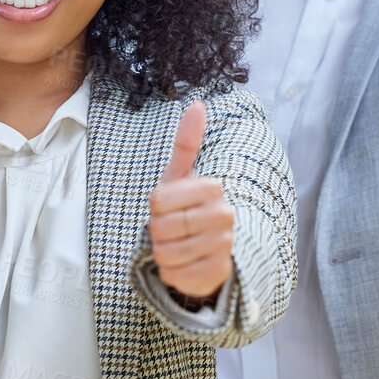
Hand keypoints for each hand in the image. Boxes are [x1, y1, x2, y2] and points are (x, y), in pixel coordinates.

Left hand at [147, 101, 233, 301]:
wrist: (204, 249)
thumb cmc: (184, 208)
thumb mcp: (179, 176)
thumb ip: (186, 142)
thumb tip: (197, 103)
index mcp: (212, 187)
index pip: (158, 200)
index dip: (154, 207)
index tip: (165, 207)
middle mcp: (225, 215)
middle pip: (162, 227)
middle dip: (156, 232)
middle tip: (169, 230)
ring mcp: (224, 246)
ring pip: (167, 253)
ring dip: (162, 253)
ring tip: (175, 246)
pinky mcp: (219, 274)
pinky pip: (175, 275)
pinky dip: (170, 273)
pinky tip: (182, 264)